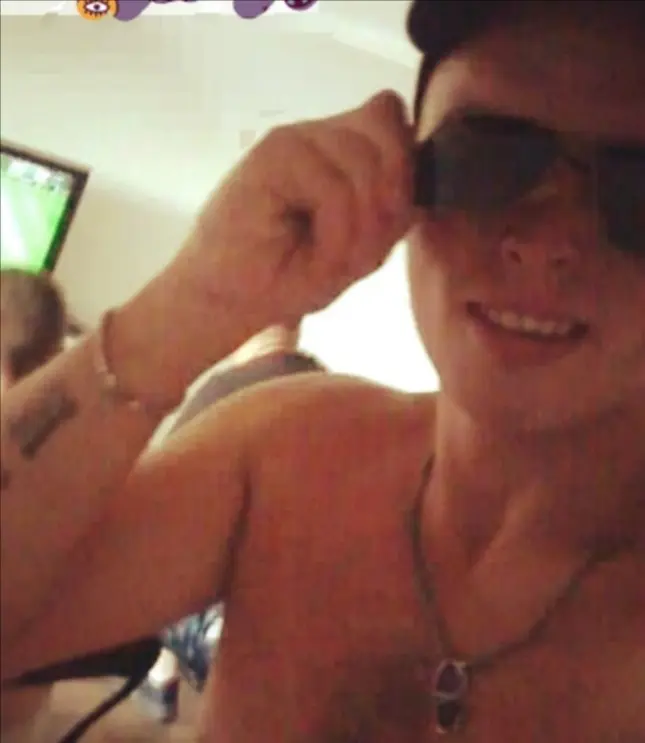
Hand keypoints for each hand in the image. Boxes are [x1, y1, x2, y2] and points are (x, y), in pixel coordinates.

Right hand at [172, 90, 413, 328]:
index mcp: (342, 149)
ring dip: (360, 228)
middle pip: (389, 129)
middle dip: (388, 200)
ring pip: (366, 162)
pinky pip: (335, 188)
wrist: (228, 299)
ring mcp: (296, 139)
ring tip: (332, 261)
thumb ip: (392, 208)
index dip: (404, 168)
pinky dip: (337, 234)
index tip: (387, 224)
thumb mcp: (361, 249)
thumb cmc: (289, 276)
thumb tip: (418, 172)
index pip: (394, 120)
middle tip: (360, 251)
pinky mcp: (272, 155)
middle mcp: (320, 135)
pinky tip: (315, 257)